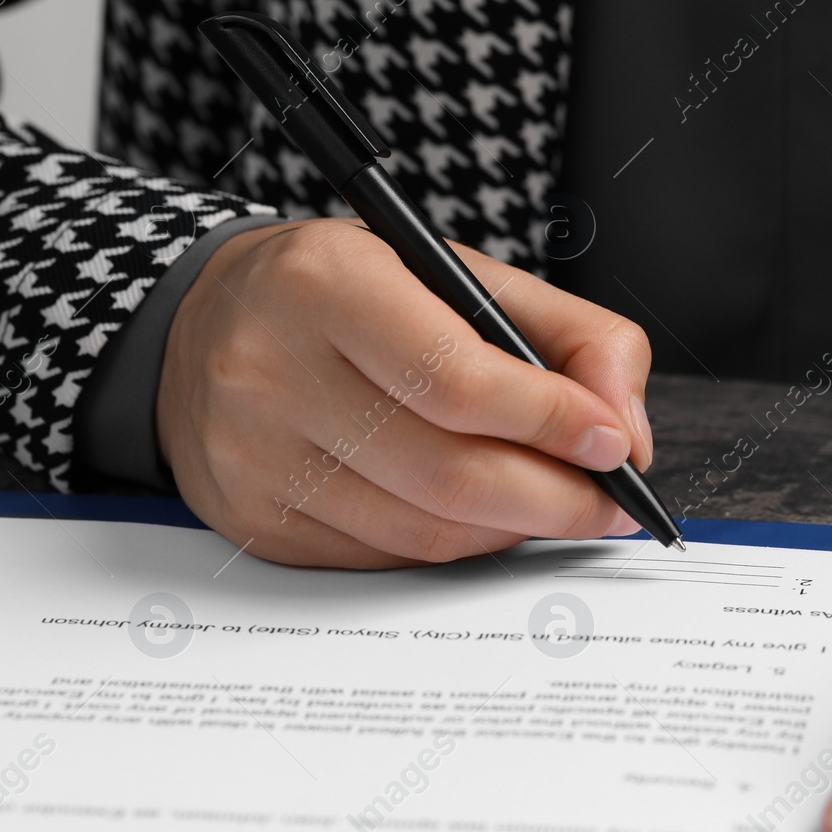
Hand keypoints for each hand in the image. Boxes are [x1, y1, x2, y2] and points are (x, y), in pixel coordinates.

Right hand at [157, 218, 653, 567]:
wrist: (205, 325)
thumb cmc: (349, 296)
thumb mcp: (459, 274)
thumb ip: (569, 334)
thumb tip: (625, 426)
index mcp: (326, 284)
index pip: (457, 379)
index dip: (552, 421)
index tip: (614, 443)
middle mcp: (271, 371)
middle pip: (448, 471)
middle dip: (556, 497)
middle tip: (610, 500)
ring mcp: (253, 458)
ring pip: (424, 529)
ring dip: (515, 527)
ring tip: (559, 504)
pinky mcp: (255, 522)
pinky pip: (388, 556)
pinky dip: (458, 544)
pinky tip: (485, 515)